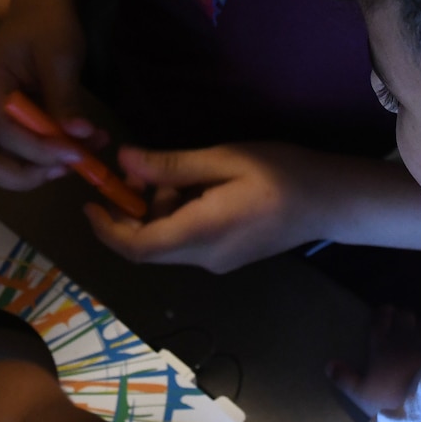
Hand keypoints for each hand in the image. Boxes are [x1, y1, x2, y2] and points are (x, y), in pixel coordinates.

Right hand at [0, 0, 105, 190]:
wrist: (43, 7)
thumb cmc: (48, 23)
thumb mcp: (60, 54)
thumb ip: (65, 97)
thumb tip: (77, 135)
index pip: (2, 130)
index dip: (38, 148)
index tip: (75, 152)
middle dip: (23, 174)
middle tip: (65, 168)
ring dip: (36, 171)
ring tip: (79, 158)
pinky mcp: (4, 123)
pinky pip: (15, 154)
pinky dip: (44, 160)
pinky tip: (78, 149)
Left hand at [85, 141, 333, 272]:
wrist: (331, 201)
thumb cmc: (281, 173)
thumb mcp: (224, 159)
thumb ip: (171, 167)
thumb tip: (124, 162)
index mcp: (201, 233)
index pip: (137, 246)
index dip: (106, 229)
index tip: (90, 203)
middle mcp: (204, 257)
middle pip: (148, 246)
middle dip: (133, 210)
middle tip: (144, 169)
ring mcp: (217, 261)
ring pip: (166, 242)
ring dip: (159, 210)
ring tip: (183, 172)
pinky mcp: (228, 257)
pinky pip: (187, 241)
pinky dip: (177, 216)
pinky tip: (200, 188)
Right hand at [326, 305, 420, 416]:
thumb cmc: (391, 393)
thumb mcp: (363, 391)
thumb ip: (345, 378)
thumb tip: (328, 365)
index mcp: (381, 343)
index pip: (381, 317)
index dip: (383, 313)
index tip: (384, 314)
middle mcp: (401, 335)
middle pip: (403, 314)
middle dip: (401, 316)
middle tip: (399, 323)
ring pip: (420, 320)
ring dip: (417, 323)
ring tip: (416, 331)